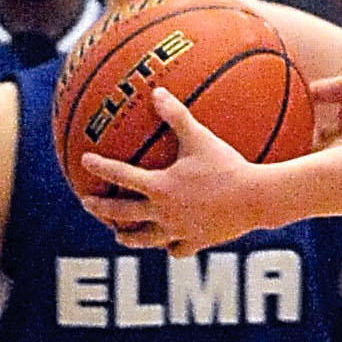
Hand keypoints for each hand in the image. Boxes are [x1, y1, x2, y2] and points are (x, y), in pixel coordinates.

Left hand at [89, 86, 279, 251]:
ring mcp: (178, 231)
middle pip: (123, 214)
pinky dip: (169, 247)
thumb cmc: (228, 166)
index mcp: (160, 187)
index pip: (120, 176)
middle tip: (87, 203)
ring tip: (119, 236)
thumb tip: (156, 92)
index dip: (101, 167)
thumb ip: (176, 115)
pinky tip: (167, 243)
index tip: (86, 161)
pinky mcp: (197, 242)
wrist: (256, 200)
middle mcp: (163, 213)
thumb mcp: (200, 138)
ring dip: (128, 237)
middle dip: (101, 209)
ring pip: (145, 239)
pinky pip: (176, 249)